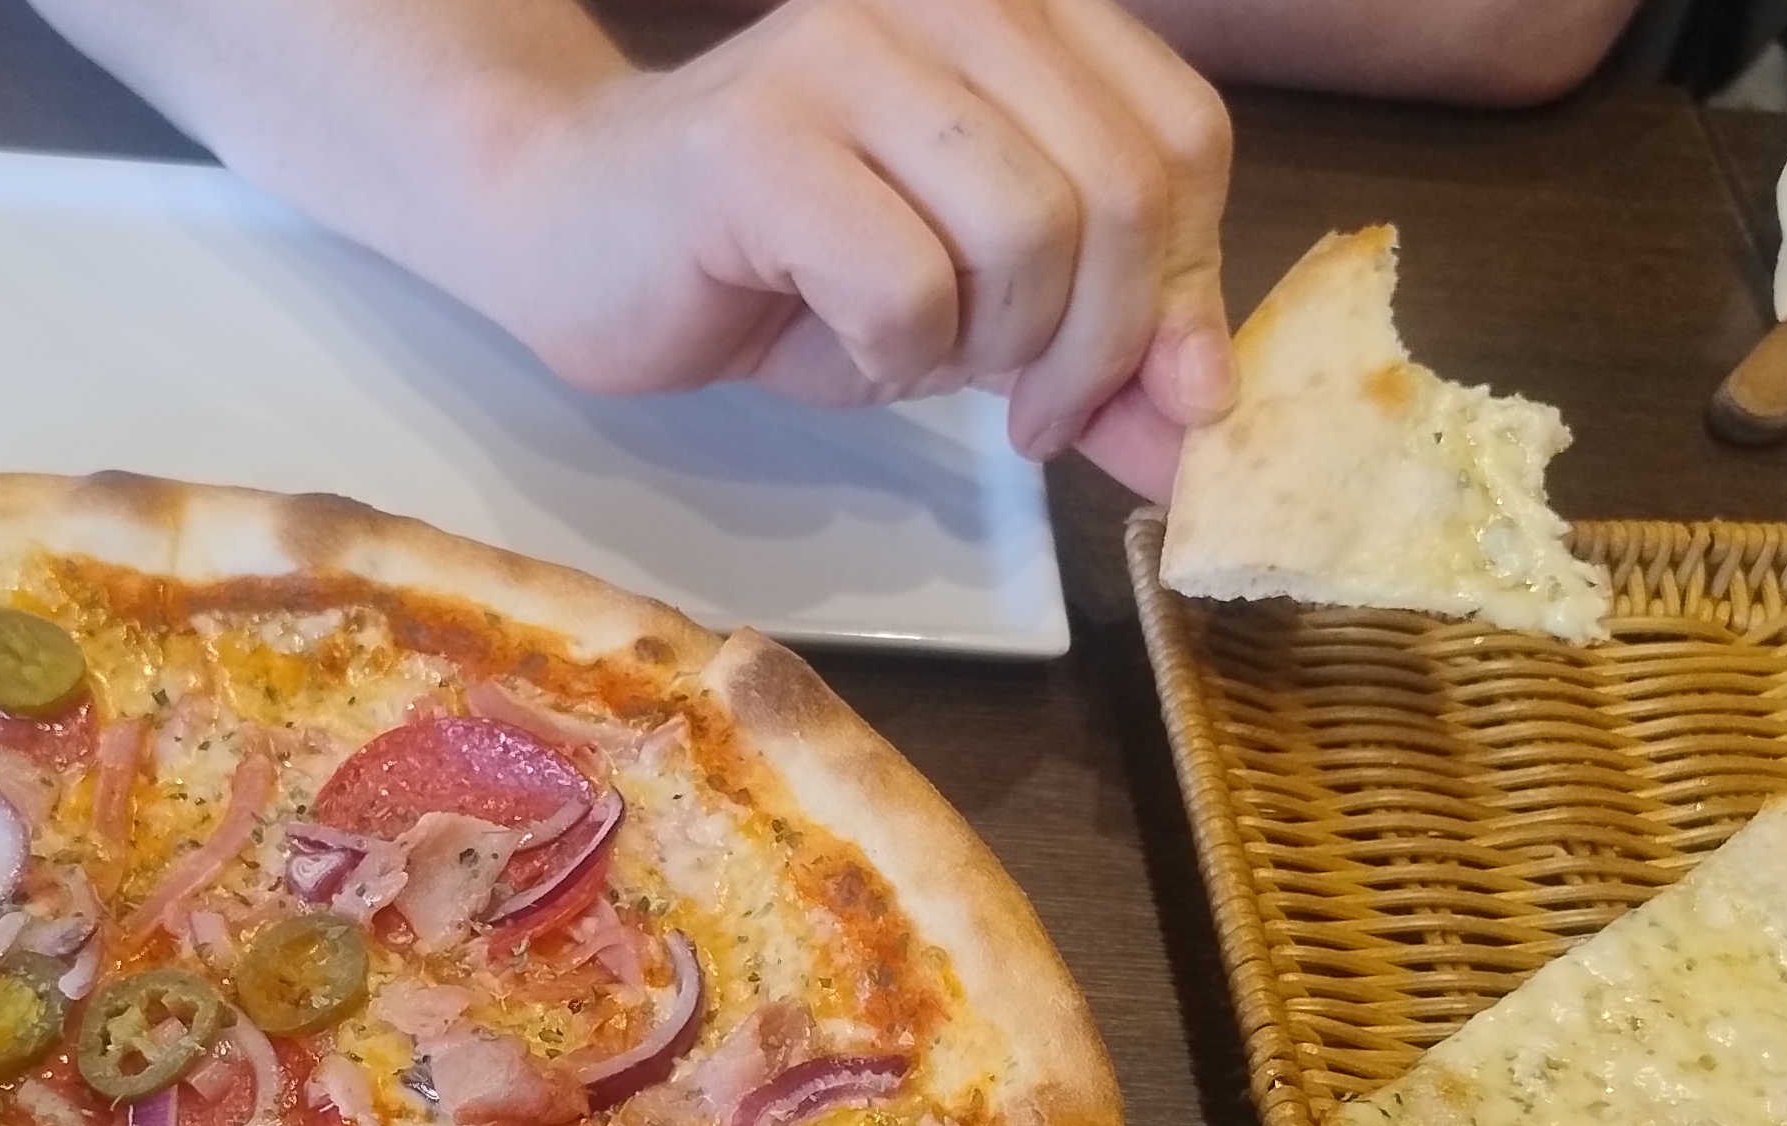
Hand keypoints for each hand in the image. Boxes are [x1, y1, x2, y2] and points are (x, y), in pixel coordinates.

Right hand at [474, 0, 1237, 494]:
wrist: (576, 235)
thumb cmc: (788, 260)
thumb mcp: (985, 308)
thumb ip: (1107, 350)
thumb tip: (1210, 422)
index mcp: (1022, 6)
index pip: (1182, 134)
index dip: (1180, 281)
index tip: (1131, 381)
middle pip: (1120, 187)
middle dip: (1099, 343)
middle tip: (1034, 417)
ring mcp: (846, 50)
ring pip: (1027, 233)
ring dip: (992, 348)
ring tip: (918, 360)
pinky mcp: (757, 140)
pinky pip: (905, 285)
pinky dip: (891, 355)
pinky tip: (841, 343)